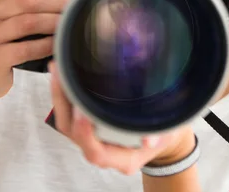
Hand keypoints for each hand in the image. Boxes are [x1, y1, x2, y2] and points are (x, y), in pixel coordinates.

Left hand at [48, 61, 196, 174]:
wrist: (162, 133)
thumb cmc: (164, 132)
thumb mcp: (169, 131)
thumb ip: (160, 135)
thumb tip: (150, 140)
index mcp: (122, 158)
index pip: (96, 152)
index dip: (86, 134)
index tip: (82, 113)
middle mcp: (103, 150)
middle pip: (74, 133)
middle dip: (64, 105)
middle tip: (62, 78)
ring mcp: (93, 136)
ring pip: (67, 122)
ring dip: (60, 96)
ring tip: (59, 70)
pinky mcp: (89, 123)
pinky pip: (70, 112)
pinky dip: (65, 93)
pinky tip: (64, 72)